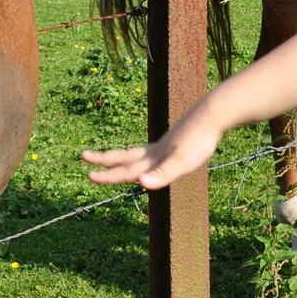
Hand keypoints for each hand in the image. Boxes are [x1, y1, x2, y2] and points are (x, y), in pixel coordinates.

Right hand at [83, 110, 223, 189]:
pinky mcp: (175, 141)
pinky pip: (153, 150)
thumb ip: (162, 173)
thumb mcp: (181, 161)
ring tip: (111, 158)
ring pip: (137, 152)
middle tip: (84, 155)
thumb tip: (141, 183)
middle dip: (104, 159)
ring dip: (121, 156)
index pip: (126, 170)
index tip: (88, 176)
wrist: (212, 115)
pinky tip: (151, 156)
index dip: (107, 176)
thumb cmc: (198, 140)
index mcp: (154, 158)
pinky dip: (145, 155)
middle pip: (124, 156)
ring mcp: (164, 145)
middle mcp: (155, 151)